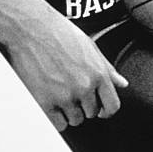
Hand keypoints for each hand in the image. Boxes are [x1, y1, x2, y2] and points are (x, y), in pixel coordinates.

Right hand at [5, 6, 128, 130]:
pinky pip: (58, 124)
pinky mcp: (45, 102)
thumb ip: (107, 67)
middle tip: (72, 87)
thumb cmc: (59, 32)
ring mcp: (64, 96)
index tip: (100, 109)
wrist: (31, 27)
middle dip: (84, 104)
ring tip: (59, 89)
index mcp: (98, 72)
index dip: (106, 109)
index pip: (112, 106)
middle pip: (91, 113)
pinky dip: (56, 116)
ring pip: (75, 120)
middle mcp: (84, 86)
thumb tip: (122, 83)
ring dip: (69, 110)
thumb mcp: (89, 45)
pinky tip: (52, 99)